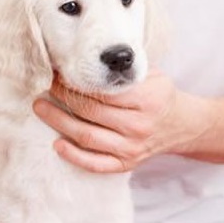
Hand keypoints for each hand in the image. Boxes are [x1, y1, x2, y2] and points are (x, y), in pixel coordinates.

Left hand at [32, 69, 184, 172]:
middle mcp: (139, 125)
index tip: (60, 73)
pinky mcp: (127, 164)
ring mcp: (133, 147)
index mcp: (147, 99)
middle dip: (63, 98)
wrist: (182, 125)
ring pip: (88, 137)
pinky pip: (96, 164)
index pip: (104, 91)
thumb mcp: (150, 75)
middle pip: (91, 112)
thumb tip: (86, 58)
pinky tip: (57, 144)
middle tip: (45, 87)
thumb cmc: (159, 96)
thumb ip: (123, 71)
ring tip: (42, 108)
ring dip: (60, 122)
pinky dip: (74, 156)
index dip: (77, 82)